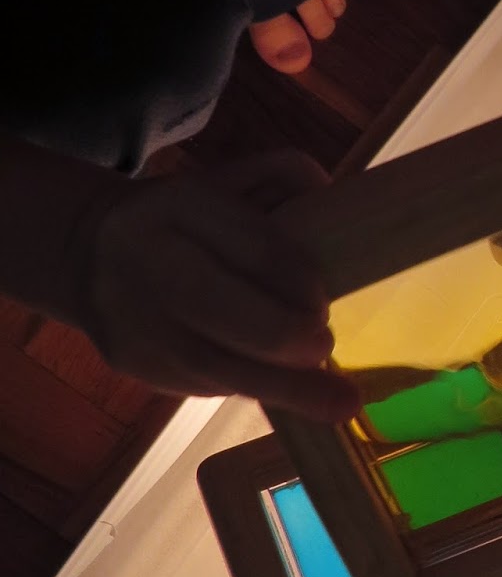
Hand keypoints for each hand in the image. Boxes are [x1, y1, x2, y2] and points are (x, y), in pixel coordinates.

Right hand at [70, 151, 357, 417]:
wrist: (87, 253)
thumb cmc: (181, 218)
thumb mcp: (227, 180)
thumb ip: (280, 175)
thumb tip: (325, 191)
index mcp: (179, 206)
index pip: (250, 246)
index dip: (296, 279)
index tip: (324, 300)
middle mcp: (149, 261)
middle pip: (223, 310)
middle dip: (285, 336)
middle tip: (323, 343)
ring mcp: (134, 318)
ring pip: (213, 365)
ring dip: (281, 384)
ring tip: (338, 400)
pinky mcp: (133, 364)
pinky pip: (201, 384)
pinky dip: (248, 385)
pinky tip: (281, 385)